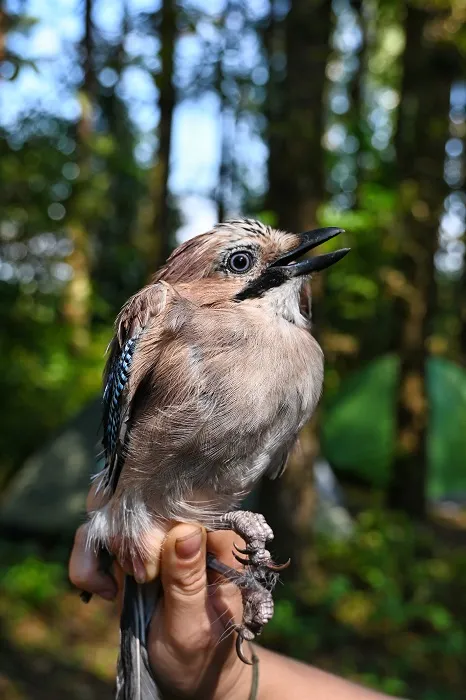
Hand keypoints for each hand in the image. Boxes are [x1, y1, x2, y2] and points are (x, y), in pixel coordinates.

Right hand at [69, 520, 252, 699]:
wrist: (189, 676)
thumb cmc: (202, 655)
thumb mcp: (194, 624)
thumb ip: (188, 579)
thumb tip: (185, 531)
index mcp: (219, 541)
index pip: (182, 508)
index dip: (156, 531)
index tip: (148, 573)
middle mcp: (188, 528)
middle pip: (143, 504)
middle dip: (126, 544)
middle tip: (136, 583)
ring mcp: (157, 536)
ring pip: (116, 516)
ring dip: (100, 553)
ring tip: (114, 591)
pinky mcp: (133, 549)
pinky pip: (98, 536)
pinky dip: (88, 562)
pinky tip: (104, 590)